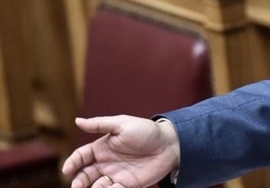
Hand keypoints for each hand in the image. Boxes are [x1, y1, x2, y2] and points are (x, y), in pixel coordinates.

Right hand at [62, 116, 179, 187]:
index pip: (81, 156)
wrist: (170, 144)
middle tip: (77, 185)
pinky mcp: (127, 185)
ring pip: (96, 185)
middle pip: (85, 175)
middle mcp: (106, 162)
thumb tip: (77, 121)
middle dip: (78, 181)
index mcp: (102, 147)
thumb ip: (99, 124)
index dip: (72, 163)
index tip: (67, 170)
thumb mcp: (122, 124)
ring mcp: (116, 175)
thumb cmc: (146, 131)